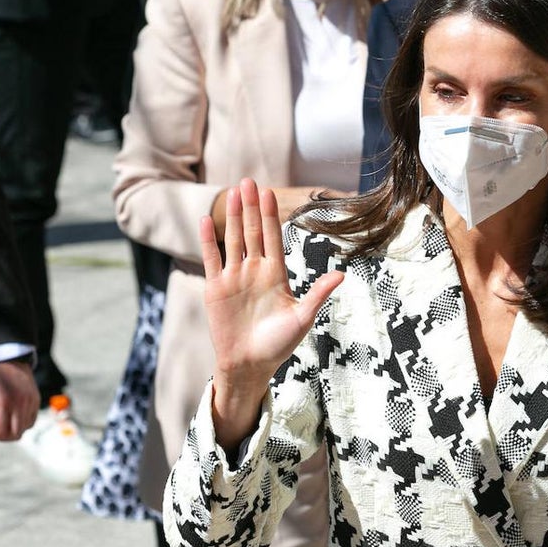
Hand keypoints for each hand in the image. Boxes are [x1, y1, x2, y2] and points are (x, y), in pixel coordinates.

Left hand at [0, 360, 39, 444]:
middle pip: (13, 435)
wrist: (9, 360)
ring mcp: (29, 403)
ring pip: (23, 430)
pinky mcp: (36, 401)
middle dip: (2, 437)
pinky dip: (22, 425)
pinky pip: (31, 422)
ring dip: (12, 431)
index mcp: (1, 402)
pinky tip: (14, 417)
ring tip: (4, 422)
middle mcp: (18, 403)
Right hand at [200, 179, 343, 448]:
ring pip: (232, 240)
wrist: (250, 365)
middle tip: (249, 181)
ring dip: (231, 217)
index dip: (270, 215)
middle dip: (250, 207)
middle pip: (251, 232)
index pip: (272, 238)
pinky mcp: (216, 289)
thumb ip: (318, 293)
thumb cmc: (278, 344)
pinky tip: (206, 220)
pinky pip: (212, 259)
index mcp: (276, 275)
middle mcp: (254, 271)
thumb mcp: (302, 318)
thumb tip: (341, 274)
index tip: (270, 192)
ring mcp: (234, 278)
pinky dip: (208, 241)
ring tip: (231, 193)